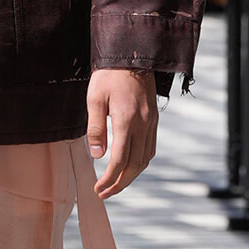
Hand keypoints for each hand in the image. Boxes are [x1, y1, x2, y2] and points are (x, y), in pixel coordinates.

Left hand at [86, 68, 157, 199]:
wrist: (132, 55)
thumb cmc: (109, 75)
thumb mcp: (94, 99)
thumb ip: (95, 129)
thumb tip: (96, 155)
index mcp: (127, 120)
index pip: (119, 160)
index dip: (109, 178)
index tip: (98, 188)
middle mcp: (143, 124)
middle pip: (134, 165)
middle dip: (120, 183)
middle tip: (104, 193)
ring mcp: (151, 122)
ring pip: (145, 159)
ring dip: (131, 176)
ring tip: (116, 184)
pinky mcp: (154, 119)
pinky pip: (150, 148)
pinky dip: (140, 162)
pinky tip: (130, 166)